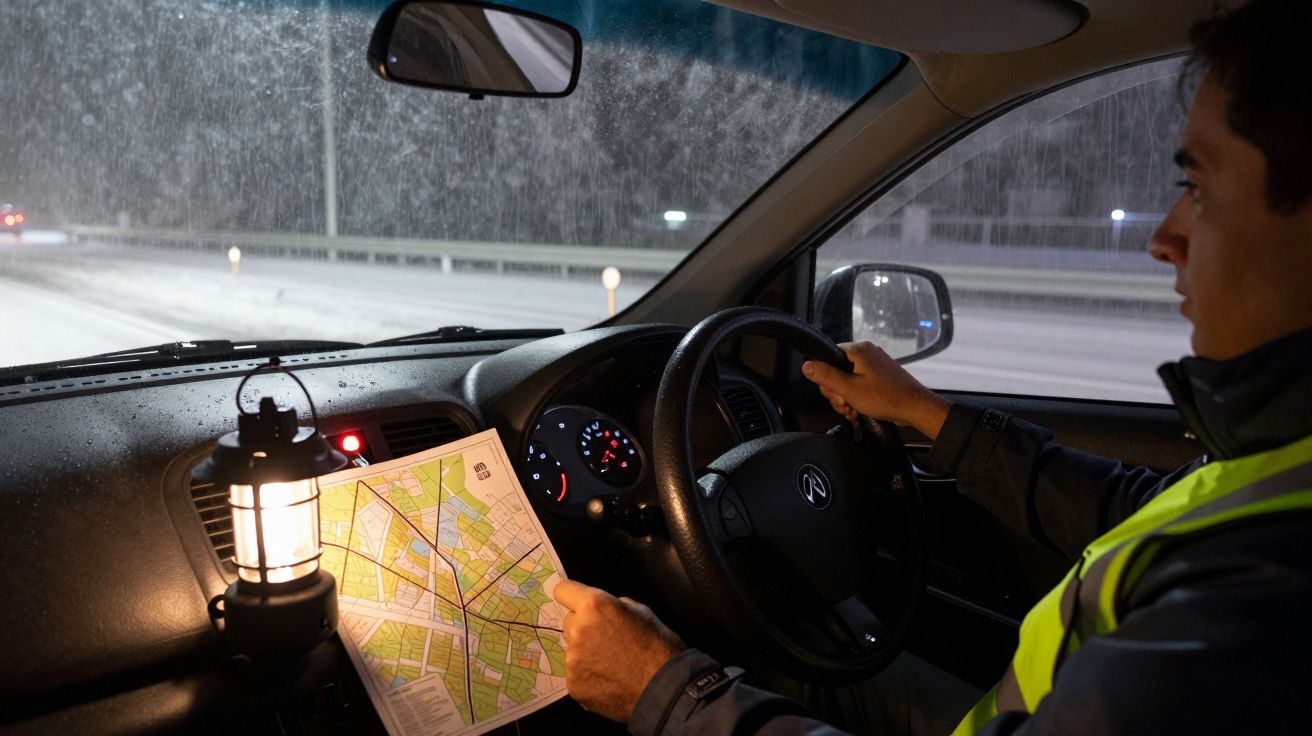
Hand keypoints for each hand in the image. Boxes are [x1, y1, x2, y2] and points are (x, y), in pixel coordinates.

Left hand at [553, 579, 684, 721]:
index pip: (563, 590)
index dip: (573, 595)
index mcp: (594, 606)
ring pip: (573, 650)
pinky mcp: (573, 686)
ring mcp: (573, 661)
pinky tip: (610, 681)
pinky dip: (589, 677)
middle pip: (569, 622)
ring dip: (586, 653)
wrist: (664, 690)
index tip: (580, 604)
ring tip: (612, 664)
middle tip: (607, 639)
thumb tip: (604, 610)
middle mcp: (578, 630)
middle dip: (584, 627)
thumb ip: (615, 606)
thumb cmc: (659, 647)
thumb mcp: (642, 612)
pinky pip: (577, 674)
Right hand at [802, 341, 950, 439]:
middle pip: (836, 371)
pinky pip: (859, 384)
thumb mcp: (849, 389)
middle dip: (838, 392)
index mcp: (859, 350)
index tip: (834, 393)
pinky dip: (856, 398)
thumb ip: (826, 376)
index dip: (826, 378)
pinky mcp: (879, 376)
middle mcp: (867, 353)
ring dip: (846, 398)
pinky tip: (860, 410)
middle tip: (846, 404)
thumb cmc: (886, 397)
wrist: (915, 408)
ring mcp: (874, 364)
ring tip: (854, 410)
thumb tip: (806, 365)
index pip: (828, 357)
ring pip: (847, 380)